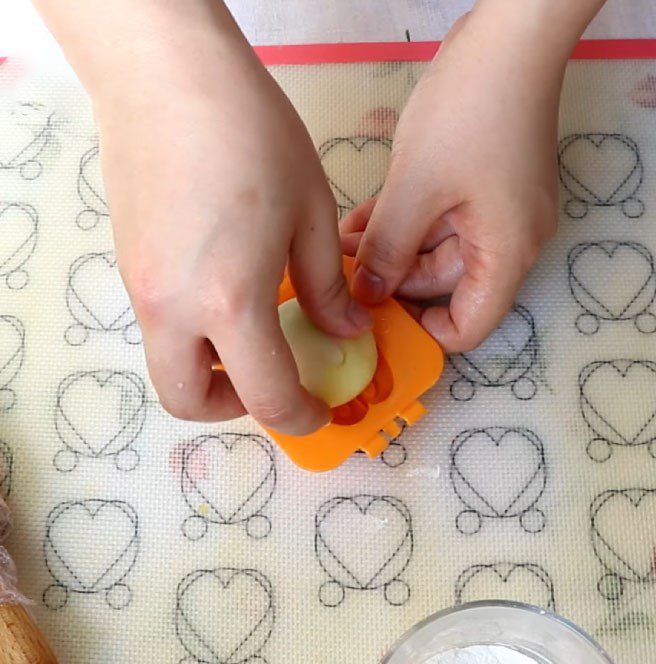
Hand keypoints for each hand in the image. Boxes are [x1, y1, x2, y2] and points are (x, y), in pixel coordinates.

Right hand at [92, 13, 368, 434]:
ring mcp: (142, 287)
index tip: (320, 409)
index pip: (265, 395)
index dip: (299, 416)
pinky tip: (228, 288)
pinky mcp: (129, 263)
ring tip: (255, 334)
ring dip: (211, 372)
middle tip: (274, 381)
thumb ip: (329, 287)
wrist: (167, 75)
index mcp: (229, 301)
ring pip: (168, 364)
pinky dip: (195, 333)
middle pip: (188, 402)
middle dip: (236, 407)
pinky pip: (161, 324)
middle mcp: (173, 308)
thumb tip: (346, 330)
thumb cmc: (249, 134)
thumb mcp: (312, 215)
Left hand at [341, 6, 566, 351]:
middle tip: (342, 269)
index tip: (376, 316)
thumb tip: (364, 296)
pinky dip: (408, 221)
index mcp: (506, 254)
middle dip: (393, 279)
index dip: (424, 331)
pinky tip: (366, 218)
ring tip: (344, 240)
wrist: (513, 36)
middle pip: (448, 285)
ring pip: (439, 249)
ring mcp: (501, 211)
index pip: (470, 326)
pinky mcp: (489, 184)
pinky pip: (444, 218)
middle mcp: (511, 242)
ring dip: (393, 247)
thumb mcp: (416, 189)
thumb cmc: (471, 111)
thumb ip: (387, 250)